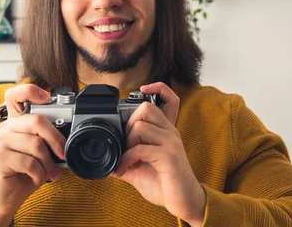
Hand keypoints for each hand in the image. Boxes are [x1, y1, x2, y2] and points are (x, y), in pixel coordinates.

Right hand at [0, 84, 65, 225]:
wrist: (7, 198)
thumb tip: (69, 136)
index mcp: (17, 123)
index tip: (46, 98)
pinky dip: (40, 173)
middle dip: (56, 140)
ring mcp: (0, 141)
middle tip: (63, 155)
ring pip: (36, 144)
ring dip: (48, 163)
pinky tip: (37, 178)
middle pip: (37, 121)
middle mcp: (6, 128)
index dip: (30, 91)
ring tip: (49, 173)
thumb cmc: (26, 173)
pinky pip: (29, 162)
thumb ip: (48, 140)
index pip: (16, 95)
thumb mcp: (41, 153)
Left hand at [111, 82, 205, 225]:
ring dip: (126, 144)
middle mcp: (171, 133)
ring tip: (125, 160)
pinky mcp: (169, 157)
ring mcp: (171, 143)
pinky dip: (126, 160)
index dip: (158, 88)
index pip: (169, 98)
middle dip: (128, 125)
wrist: (185, 203)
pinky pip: (140, 149)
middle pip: (146, 108)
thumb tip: (107, 159)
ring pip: (140, 126)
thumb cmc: (167, 185)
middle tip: (125, 146)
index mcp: (166, 132)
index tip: (142, 90)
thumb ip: (127, 160)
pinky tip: (124, 170)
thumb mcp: (141, 170)